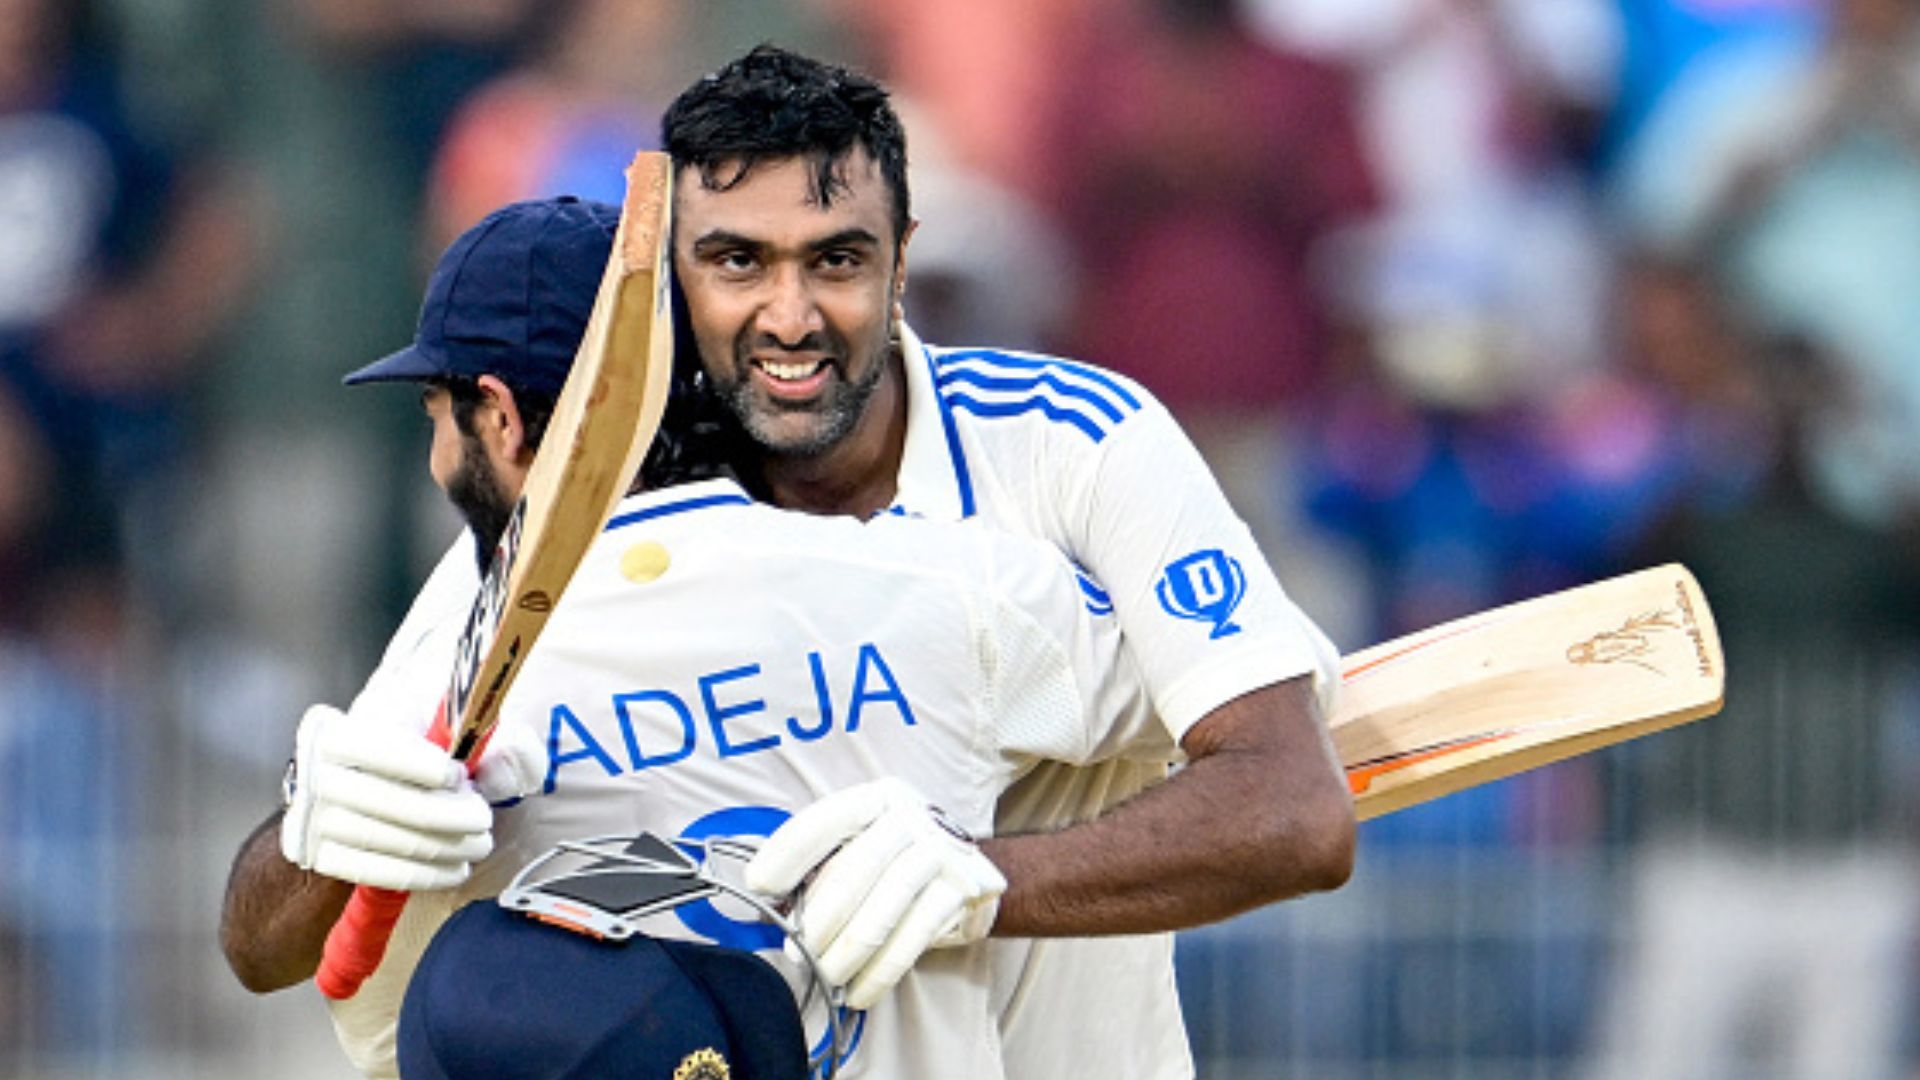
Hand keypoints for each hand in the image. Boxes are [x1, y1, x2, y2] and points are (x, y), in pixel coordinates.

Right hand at [278, 705, 537, 890]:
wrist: (372, 775)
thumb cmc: (420, 741)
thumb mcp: (454, 721)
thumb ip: (492, 735)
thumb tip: (504, 768)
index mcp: (338, 728)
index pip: (370, 745)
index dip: (416, 764)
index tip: (456, 775)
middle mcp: (313, 772)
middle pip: (385, 800)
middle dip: (446, 814)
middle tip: (482, 818)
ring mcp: (312, 818)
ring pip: (384, 840)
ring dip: (443, 848)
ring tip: (479, 845)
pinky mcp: (320, 855)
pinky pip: (374, 873)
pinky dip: (422, 875)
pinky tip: (454, 869)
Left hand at [745, 778, 1005, 1009]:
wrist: (968, 869)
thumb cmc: (895, 858)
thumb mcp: (859, 843)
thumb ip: (815, 863)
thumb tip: (762, 898)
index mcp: (878, 797)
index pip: (825, 820)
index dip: (787, 852)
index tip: (758, 885)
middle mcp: (912, 817)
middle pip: (853, 872)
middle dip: (816, 920)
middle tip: (794, 951)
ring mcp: (941, 853)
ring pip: (882, 910)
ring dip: (846, 952)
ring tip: (825, 975)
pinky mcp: (962, 890)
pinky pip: (913, 938)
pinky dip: (881, 972)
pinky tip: (859, 991)